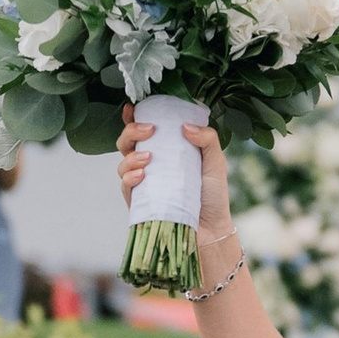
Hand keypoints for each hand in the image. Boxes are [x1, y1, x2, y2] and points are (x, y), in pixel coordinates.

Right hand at [118, 105, 231, 239]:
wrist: (212, 229)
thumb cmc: (213, 196)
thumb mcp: (216, 162)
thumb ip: (207, 139)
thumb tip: (185, 126)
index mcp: (166, 152)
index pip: (144, 131)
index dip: (133, 118)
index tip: (133, 108)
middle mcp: (150, 166)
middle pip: (126, 143)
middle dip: (130, 131)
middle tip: (148, 129)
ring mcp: (143, 184)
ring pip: (122, 164)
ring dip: (130, 157)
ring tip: (148, 158)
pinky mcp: (140, 203)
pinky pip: (125, 187)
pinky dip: (129, 178)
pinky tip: (142, 175)